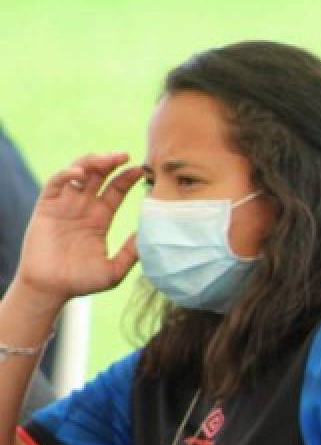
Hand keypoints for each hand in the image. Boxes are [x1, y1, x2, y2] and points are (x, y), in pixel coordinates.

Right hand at [15, 152, 142, 311]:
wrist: (50, 288)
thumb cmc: (81, 282)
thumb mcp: (114, 270)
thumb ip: (131, 253)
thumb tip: (150, 238)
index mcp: (99, 218)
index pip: (115, 190)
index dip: (126, 178)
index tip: (141, 170)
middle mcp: (83, 207)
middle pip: (98, 176)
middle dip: (111, 163)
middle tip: (126, 155)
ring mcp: (64, 205)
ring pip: (78, 173)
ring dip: (91, 162)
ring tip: (107, 159)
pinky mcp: (47, 207)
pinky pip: (56, 183)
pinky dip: (67, 174)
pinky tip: (80, 174)